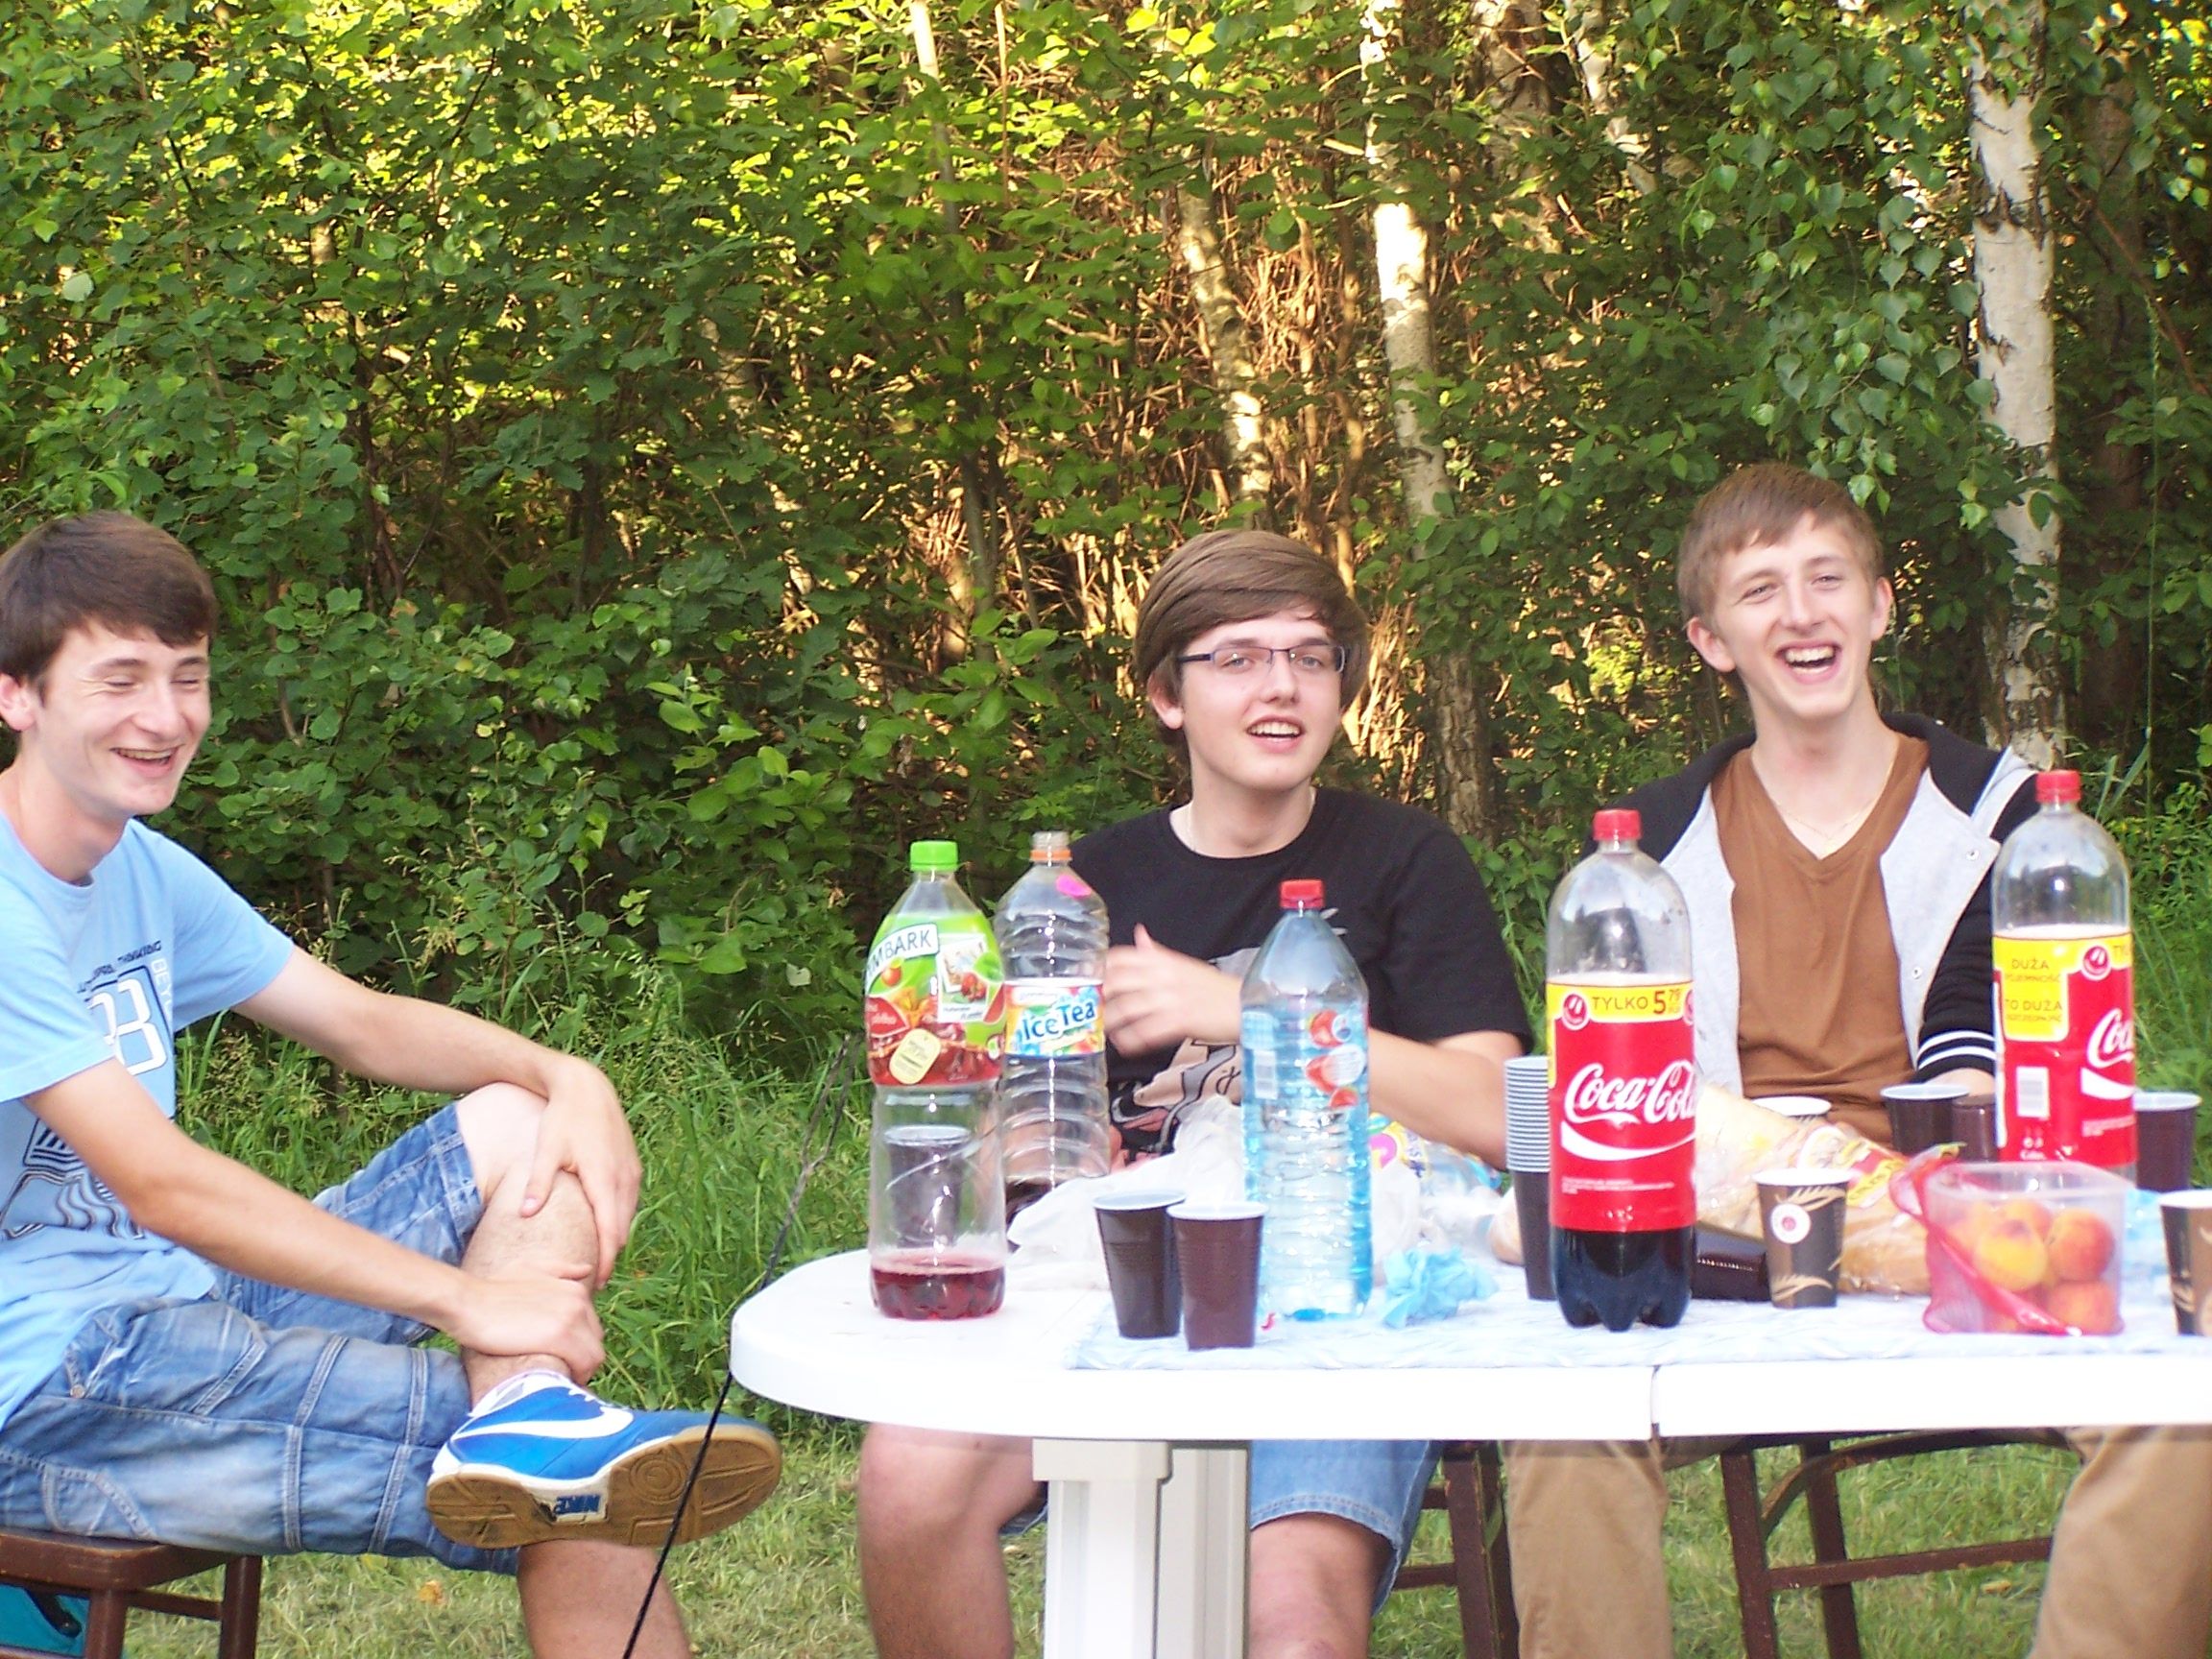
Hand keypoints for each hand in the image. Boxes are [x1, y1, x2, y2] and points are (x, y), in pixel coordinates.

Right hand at [449, 1271, 605, 1381]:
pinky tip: (557, 1382)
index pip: (592, 1328)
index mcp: (575, 1290)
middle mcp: (579, 1302)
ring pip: (594, 1357)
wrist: (469, 1302)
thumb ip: (560, 1269)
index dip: (579, 1347)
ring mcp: (571, 1318)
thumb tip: (586, 1270)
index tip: (562, 1358)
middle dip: (581, 1359)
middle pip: (596, 1343)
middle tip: (558, 1372)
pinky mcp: (559, 1337)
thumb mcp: (529, 1269)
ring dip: (580, 1372)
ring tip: (558, 1380)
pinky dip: (576, 1377)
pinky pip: (584, 1365)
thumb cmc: (492, 1289)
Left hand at [520, 1055, 640, 1286]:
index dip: (605, 1262)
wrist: (587, 1086)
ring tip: (595, 1260)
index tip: (595, 1285)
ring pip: (628, 1217)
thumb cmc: (563, 1117)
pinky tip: (601, 1228)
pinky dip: (618, 1220)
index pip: (611, 1233)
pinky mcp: (632, 1166)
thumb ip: (538, 1184)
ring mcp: (632, 1172)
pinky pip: (629, 1202)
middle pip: (622, 1231)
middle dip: (610, 1257)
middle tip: (590, 1282)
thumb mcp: (547, 1149)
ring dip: (615, 1238)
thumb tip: (525, 1216)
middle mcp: (625, 1179)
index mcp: (605, 1179)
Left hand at [1101, 926, 1240, 1053]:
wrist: (1245, 1005)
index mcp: (1164, 961)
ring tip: (1104, 1030)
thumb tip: (1139, 934)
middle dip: (1100, 997)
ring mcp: (1171, 999)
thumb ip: (1156, 952)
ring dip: (1111, 1022)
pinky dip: (1132, 1040)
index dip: (1100, 968)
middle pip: (1118, 982)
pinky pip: (1147, 1032)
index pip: (1121, 957)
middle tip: (1090, 1008)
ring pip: (1128, 1009)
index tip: (1090, 980)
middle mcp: (1164, 977)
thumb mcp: (1184, 964)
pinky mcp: (1180, 1021)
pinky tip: (1125, 1045)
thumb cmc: (1214, 988)